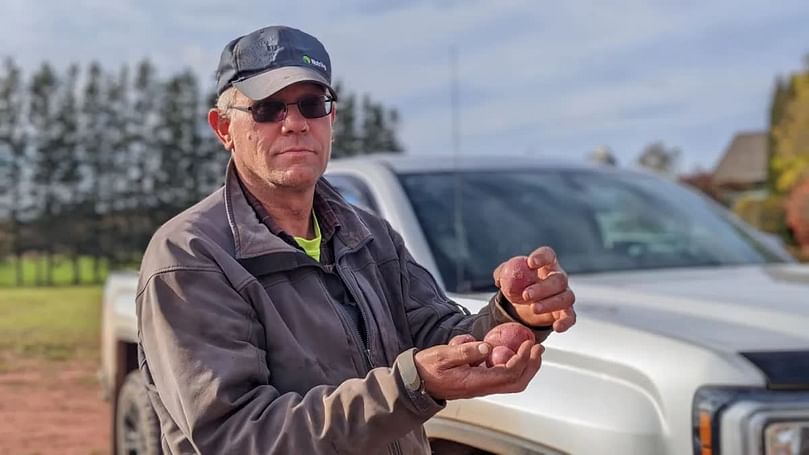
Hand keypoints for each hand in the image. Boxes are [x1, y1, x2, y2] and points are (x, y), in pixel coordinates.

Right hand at [414, 339, 542, 399]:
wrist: (416, 382)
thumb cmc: (427, 368)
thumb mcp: (443, 355)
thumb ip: (465, 351)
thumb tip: (487, 347)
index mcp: (475, 382)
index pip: (507, 373)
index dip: (521, 359)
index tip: (527, 344)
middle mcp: (482, 387)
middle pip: (516, 382)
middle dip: (531, 366)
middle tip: (538, 348)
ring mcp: (482, 386)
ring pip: (512, 382)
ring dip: (525, 367)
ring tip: (531, 350)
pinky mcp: (479, 381)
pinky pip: (502, 377)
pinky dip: (513, 365)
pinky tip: (512, 352)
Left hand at [493, 246, 575, 331]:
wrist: (526, 303)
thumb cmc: (519, 284)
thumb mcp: (508, 277)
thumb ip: (503, 274)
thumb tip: (499, 280)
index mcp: (546, 264)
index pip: (548, 255)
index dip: (542, 257)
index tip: (531, 263)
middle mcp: (559, 277)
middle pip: (558, 279)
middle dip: (542, 288)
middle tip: (526, 295)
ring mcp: (565, 294)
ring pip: (566, 297)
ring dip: (550, 304)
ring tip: (534, 309)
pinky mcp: (567, 311)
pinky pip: (571, 317)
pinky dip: (566, 322)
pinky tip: (556, 327)